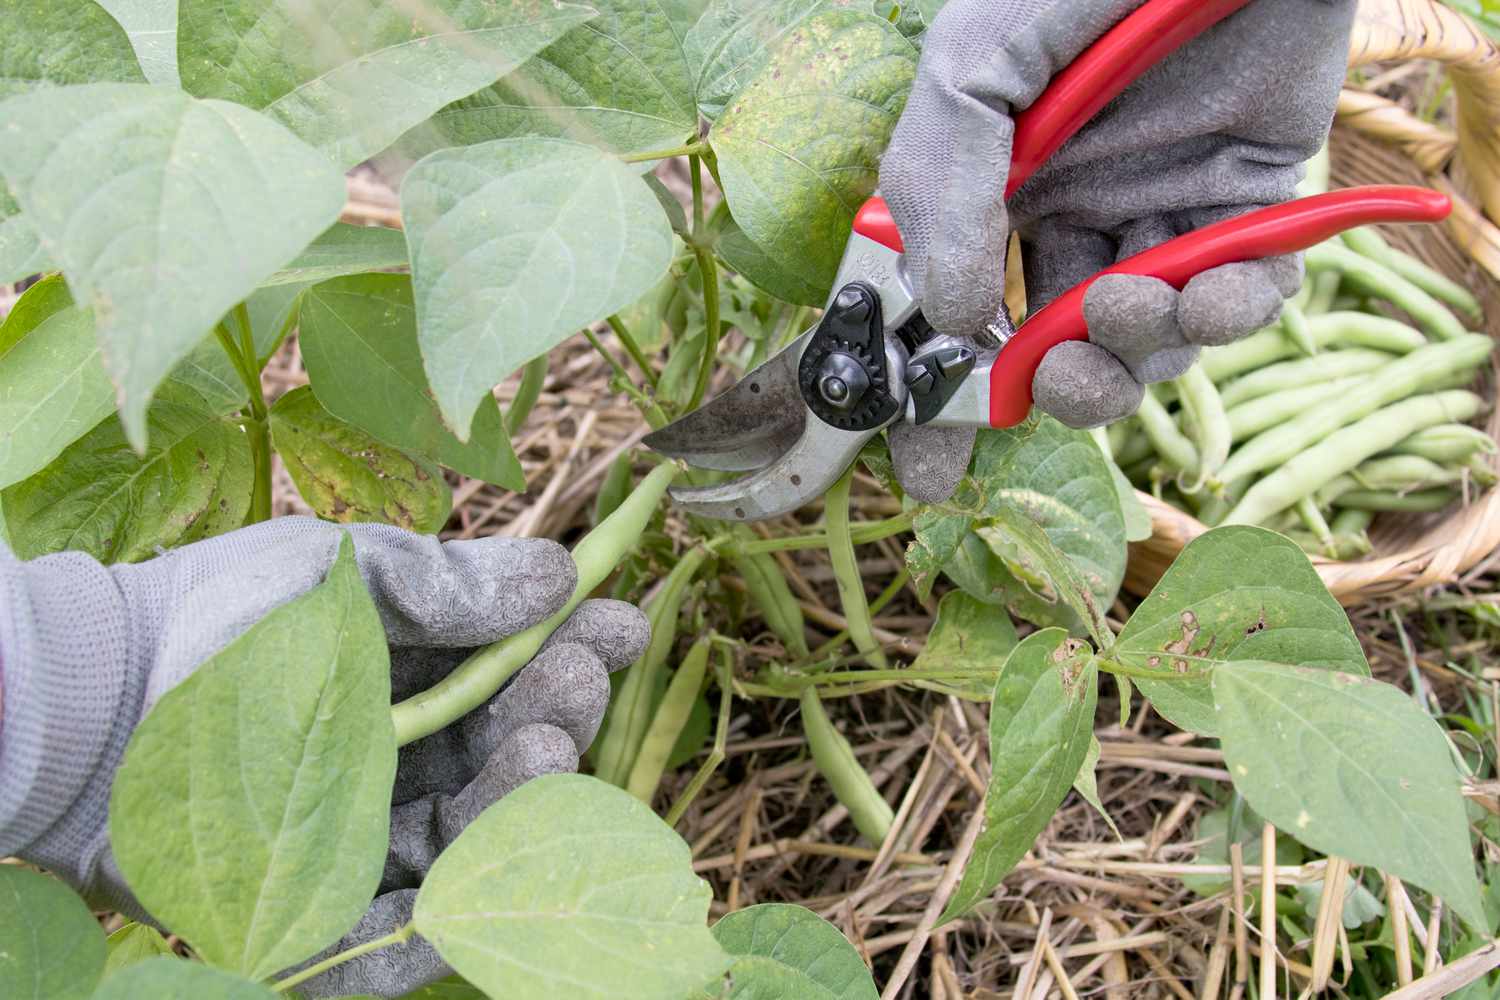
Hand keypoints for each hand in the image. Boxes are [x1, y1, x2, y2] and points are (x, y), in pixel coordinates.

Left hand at [0, 518, 648, 997]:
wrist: (93, 699)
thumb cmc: (220, 614)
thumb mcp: (341, 574)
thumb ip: (446, 582)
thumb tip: (557, 571)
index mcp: (417, 675)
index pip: (519, 670)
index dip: (576, 648)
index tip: (619, 622)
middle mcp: (406, 757)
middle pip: (505, 750)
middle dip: (557, 712)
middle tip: (578, 677)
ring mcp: (367, 834)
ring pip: (470, 837)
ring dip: (520, 801)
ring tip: (548, 748)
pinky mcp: (322, 906)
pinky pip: (397, 930)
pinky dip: (443, 922)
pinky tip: (484, 885)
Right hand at [879, 0, 1354, 501]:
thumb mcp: (973, 64)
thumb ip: (943, 187)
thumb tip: (956, 319)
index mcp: (1001, 186)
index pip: (964, 312)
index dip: (945, 394)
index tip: (927, 464)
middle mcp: (1081, 207)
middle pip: (1060, 344)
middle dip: (1058, 383)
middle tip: (1058, 374)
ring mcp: (1168, 207)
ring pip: (1148, 336)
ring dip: (1137, 348)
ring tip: (1131, 302)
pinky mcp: (1257, 199)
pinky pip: (1245, 293)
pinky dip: (1229, 314)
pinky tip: (1208, 291)